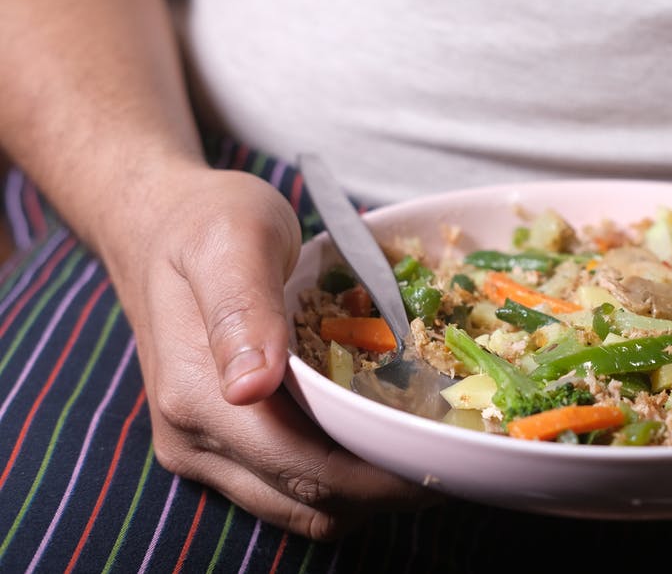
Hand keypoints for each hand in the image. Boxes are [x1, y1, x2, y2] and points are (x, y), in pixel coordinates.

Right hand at [103, 165, 428, 539]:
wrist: (158, 224)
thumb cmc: (206, 223)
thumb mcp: (232, 240)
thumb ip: (242, 308)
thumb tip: (251, 387)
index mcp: (199, 398)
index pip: (307, 471)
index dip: (381, 479)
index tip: (444, 461)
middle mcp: (195, 441)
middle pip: (311, 501)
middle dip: (386, 490)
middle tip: (455, 455)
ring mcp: (203, 452)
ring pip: (303, 506)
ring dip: (366, 491)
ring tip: (426, 449)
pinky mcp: (220, 449)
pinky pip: (291, 487)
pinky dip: (342, 478)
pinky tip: (380, 438)